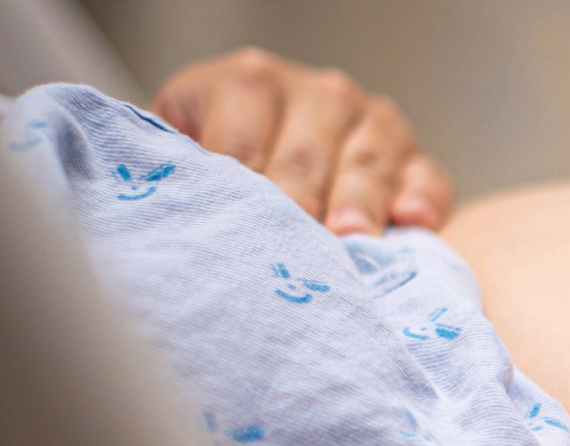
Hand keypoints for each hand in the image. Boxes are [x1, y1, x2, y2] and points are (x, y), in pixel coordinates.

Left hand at [151, 48, 453, 233]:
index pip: (241, 139)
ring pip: (368, 160)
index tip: (235, 228)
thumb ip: (171, 171)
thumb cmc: (227, 174)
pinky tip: (412, 220)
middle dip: (300, 198)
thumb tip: (142, 208)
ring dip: (359, 200)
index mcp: (249, 84)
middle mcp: (317, 94)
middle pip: (306, 151)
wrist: (282, 173)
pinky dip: (422, 197)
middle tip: (295, 238)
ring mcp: (371, 122)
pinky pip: (427, 176)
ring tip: (351, 236)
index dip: (239, 189)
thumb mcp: (185, 153)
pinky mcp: (416, 158)